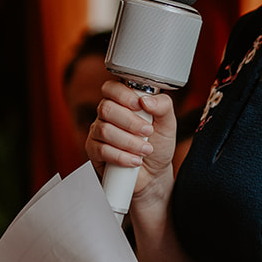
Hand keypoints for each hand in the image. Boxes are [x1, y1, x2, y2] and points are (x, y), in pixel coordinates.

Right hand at [85, 79, 176, 200]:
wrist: (154, 174)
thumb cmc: (158, 145)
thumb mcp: (168, 124)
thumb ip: (163, 106)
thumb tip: (146, 100)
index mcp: (123, 102)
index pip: (111, 88)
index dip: (123, 95)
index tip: (139, 106)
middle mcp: (107, 114)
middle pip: (107, 108)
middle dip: (131, 122)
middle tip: (148, 132)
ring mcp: (98, 132)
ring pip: (104, 130)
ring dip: (129, 142)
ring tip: (146, 150)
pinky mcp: (93, 151)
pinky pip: (101, 150)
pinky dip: (121, 156)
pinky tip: (135, 160)